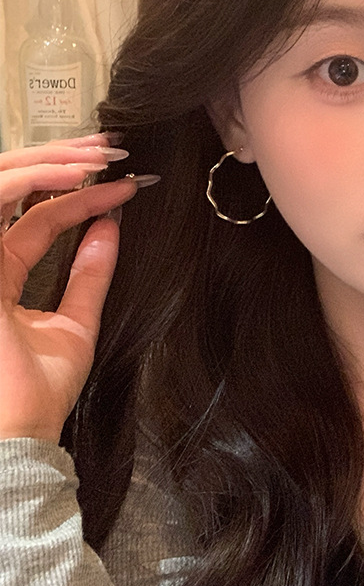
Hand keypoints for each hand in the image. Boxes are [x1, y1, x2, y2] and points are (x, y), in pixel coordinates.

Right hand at [0, 134, 151, 442]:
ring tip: (102, 155)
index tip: (129, 185)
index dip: (80, 197)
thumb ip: (89, 275)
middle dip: (60, 161)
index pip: (35, 220)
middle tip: (111, 149)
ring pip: (1, 186)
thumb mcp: (74, 323)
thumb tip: (113, 227)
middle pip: (11, 190)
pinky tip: (80, 176)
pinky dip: (37, 184)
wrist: (16, 436)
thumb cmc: (37, 393)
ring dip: (52, 163)